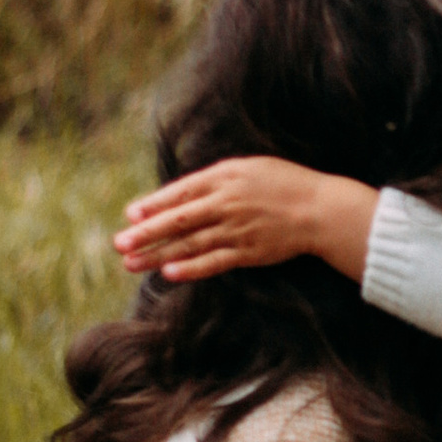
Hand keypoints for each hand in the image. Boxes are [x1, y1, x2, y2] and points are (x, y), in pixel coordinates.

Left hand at [114, 158, 376, 286]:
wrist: (322, 209)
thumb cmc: (285, 184)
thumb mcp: (250, 168)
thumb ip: (218, 178)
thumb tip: (185, 191)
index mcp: (226, 177)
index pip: (181, 192)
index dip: (154, 204)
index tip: (130, 214)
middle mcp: (227, 203)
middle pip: (178, 220)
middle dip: (146, 232)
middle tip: (119, 243)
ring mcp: (237, 229)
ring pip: (190, 243)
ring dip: (159, 254)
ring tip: (132, 263)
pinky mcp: (249, 252)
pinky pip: (214, 262)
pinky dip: (191, 268)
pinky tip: (169, 274)